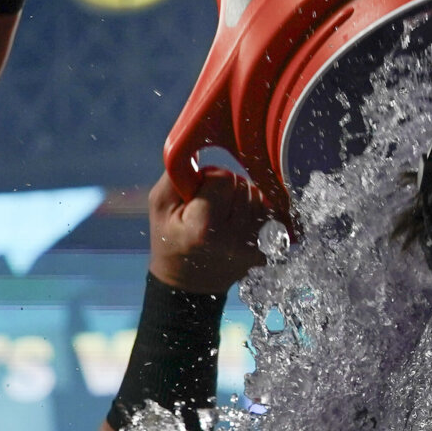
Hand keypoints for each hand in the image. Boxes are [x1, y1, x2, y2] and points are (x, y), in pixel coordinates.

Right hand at [149, 166, 268, 292]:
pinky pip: (271, 213)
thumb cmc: (170, 239)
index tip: (200, 195)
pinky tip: (240, 224)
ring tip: (225, 216)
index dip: (211, 180)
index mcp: (205, 228)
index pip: (225, 178)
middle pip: (246, 185)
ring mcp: (256, 247)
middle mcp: (235, 239)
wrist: (188, 286)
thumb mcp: (159, 205)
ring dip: (244, 199)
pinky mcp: (269, 251)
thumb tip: (201, 144)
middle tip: (212, 207)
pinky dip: (257, 213)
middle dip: (229, 189)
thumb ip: (178, 172)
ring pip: (261, 197)